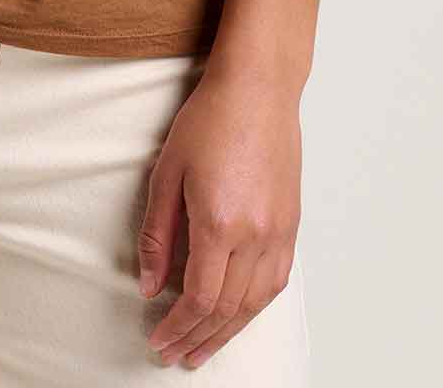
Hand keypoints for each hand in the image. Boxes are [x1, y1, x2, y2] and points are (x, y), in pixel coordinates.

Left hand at [135, 68, 302, 368]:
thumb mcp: (167, 172)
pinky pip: (276, 281)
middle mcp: (256, 235)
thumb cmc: (210, 119)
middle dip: (199, 339)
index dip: (177, 328)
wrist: (258, 88)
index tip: (160, 340)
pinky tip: (239, 313)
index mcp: (220, 224)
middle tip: (176, 355)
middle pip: (228, 310)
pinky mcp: (291, 224)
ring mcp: (279, 232)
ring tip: (204, 348)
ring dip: (228, 332)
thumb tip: (151, 286)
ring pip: (255, 303)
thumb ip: (158, 234)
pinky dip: (255, 306)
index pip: (199, 299)